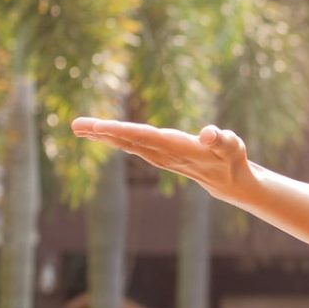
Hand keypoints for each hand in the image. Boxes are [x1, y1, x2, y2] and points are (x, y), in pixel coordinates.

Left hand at [71, 118, 254, 199]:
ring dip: (102, 135)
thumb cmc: (232, 160)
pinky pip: (131, 145)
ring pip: (126, 144)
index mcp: (178, 149)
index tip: (100, 127)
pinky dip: (113, 138)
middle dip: (103, 133)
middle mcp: (163, 154)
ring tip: (78, 127)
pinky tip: (98, 133)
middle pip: (129, 141)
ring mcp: (158, 156)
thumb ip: (221, 139)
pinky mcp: (157, 155)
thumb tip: (208, 132)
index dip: (123, 132)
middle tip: (76, 125)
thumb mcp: (233, 147)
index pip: (146, 138)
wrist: (229, 183)